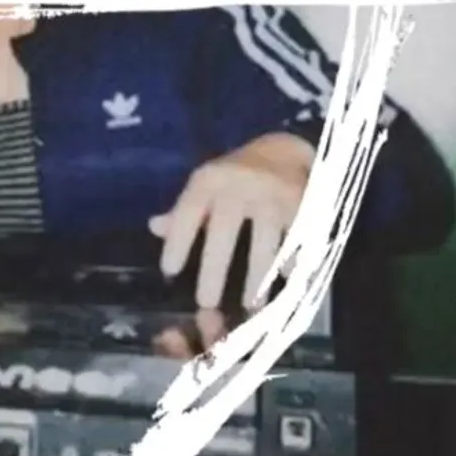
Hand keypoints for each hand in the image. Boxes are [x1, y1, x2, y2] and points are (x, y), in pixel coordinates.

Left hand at [149, 133, 313, 328]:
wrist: (281, 150)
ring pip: (264, 241)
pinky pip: (297, 240)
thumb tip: (154, 227)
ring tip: (250, 305)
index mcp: (210, 180)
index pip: (188, 210)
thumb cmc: (234, 176)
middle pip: (225, 230)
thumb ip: (183, 210)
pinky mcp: (301, 205)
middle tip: (206, 302)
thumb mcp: (205, 185)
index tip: (169, 271)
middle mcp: (240, 184)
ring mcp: (272, 194)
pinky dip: (292, 265)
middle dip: (214, 268)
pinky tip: (287, 285)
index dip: (178, 240)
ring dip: (258, 276)